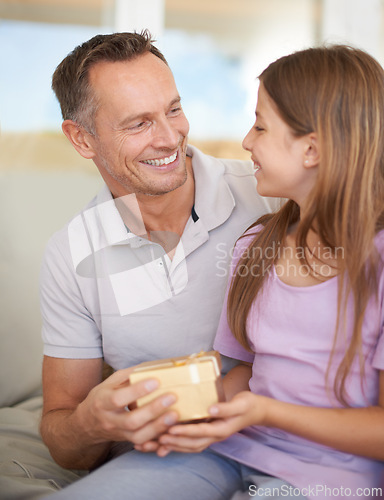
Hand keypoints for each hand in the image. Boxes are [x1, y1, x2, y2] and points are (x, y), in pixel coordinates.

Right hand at [76, 368, 179, 445]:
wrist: (88, 424)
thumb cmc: (103, 397)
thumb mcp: (110, 382)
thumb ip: (129, 374)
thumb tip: (152, 366)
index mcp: (102, 401)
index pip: (118, 398)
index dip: (137, 391)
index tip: (155, 381)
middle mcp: (109, 420)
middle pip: (131, 420)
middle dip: (153, 409)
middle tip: (172, 397)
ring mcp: (118, 433)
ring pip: (138, 436)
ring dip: (158, 426)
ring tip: (175, 414)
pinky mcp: (127, 441)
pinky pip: (143, 443)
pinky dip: (157, 437)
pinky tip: (170, 428)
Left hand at [152, 391, 268, 456]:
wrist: (256, 411)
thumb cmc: (248, 404)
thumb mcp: (240, 403)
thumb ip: (226, 407)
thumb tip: (211, 409)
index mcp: (222, 429)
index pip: (201, 432)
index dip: (185, 431)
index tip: (170, 428)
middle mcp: (215, 436)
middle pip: (192, 443)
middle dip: (174, 442)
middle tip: (157, 438)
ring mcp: (211, 436)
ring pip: (190, 446)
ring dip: (173, 445)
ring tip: (157, 443)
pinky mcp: (208, 433)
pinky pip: (191, 442)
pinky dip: (178, 444)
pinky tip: (165, 442)